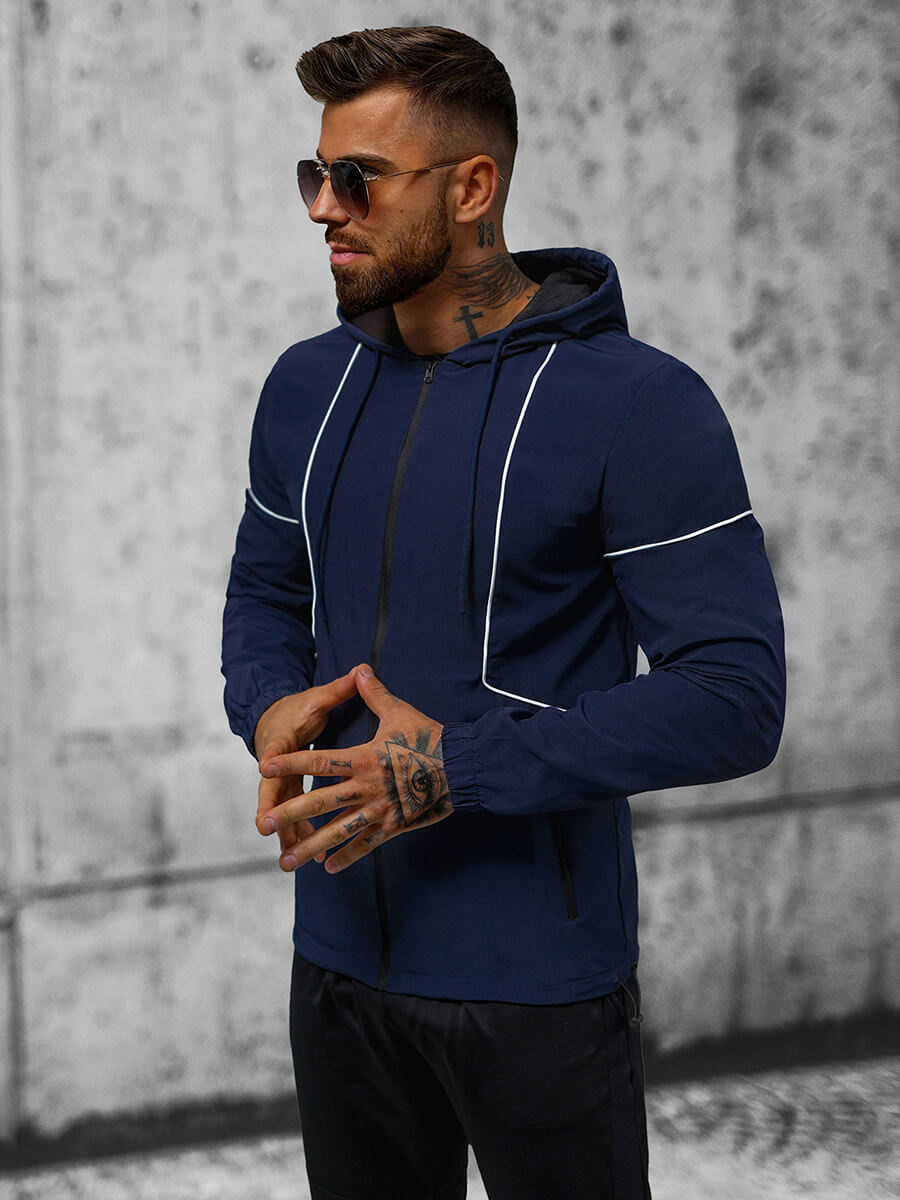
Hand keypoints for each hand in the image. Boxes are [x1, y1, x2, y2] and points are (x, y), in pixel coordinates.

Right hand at [254, 667, 358, 861]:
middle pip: (273, 791)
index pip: (275, 752)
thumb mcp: (316, 698)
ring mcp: (283, 783)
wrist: (274, 719)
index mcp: (282, 741)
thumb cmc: (296, 709)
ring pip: (285, 811)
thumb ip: (339, 689)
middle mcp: (279, 767)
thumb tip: (361, 668)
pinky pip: (298, 818)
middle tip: (266, 829)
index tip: (264, 771)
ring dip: (288, 833)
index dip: (271, 762)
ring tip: (291, 857)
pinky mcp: (291, 794)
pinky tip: (317, 858)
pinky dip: (304, 836)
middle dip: (270, 811)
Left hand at [257, 664, 452, 873]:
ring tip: (287, 861)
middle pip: (321, 800)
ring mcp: (379, 809)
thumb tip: (361, 669)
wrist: (461, 768)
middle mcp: (367, 786)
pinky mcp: (393, 826)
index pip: (320, 760)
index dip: (292, 762)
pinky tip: (327, 866)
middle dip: (291, 813)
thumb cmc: (430, 738)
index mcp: (364, 758)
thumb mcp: (400, 712)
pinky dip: (346, 856)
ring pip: (338, 831)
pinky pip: (365, 844)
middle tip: (265, 824)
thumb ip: (374, 694)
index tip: (266, 767)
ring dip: (311, 846)